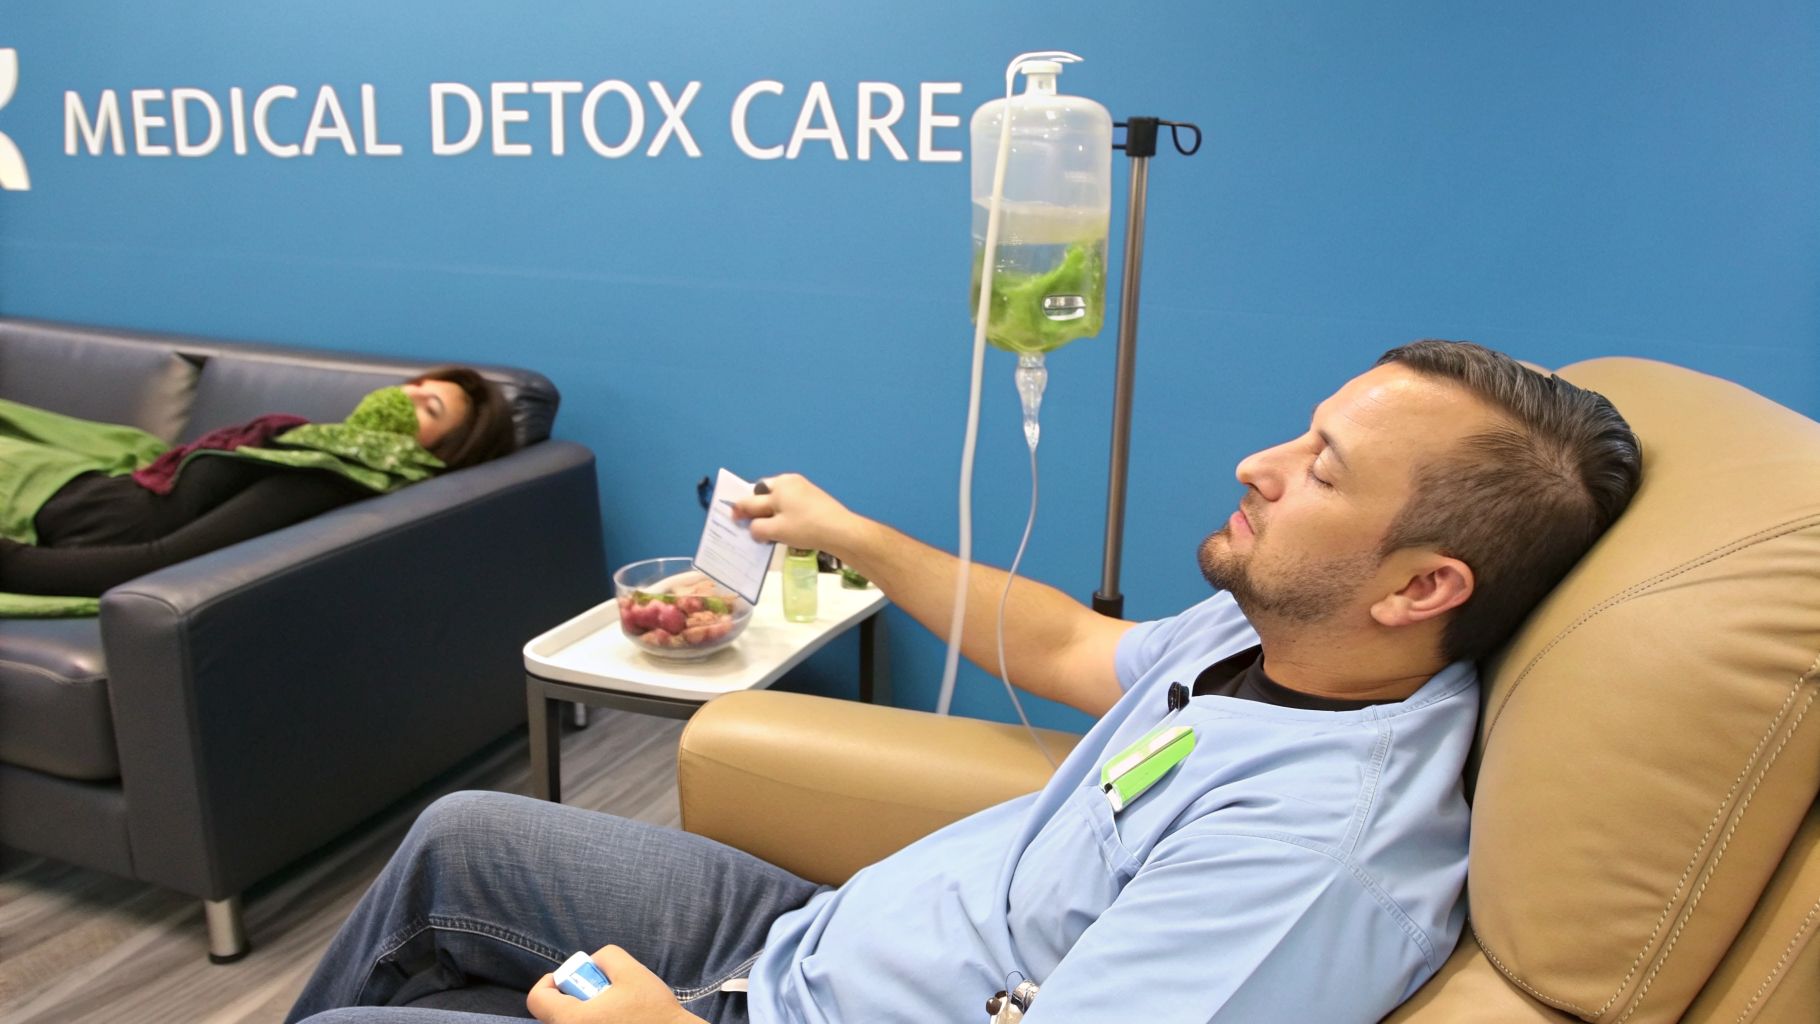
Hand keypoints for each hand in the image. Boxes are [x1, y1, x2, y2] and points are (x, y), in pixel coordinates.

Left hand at [526, 945, 705, 1023]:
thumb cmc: (653, 1010)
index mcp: (575, 1019)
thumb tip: (593, 962)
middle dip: (570, 998)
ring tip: (611, 1010)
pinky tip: (617, 1021)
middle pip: (552, 1015)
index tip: (565, 979)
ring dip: (583, 1013)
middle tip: (595, 993)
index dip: (547, 983)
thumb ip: (606, 957)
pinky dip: (593, 1023)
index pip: (538, 1001)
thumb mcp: (632, 970)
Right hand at [731, 473, 861, 560]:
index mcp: (778, 485)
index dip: (740, 510)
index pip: (751, 498)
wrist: (841, 530)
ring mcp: (803, 488)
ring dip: (770, 513)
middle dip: (756, 509)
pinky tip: (786, 529)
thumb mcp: (776, 530)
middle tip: (752, 526)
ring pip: (778, 500)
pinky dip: (784, 515)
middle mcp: (789, 482)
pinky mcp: (813, 498)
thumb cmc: (805, 527)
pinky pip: (790, 504)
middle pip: (764, 495)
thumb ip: (757, 528)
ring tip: (769, 530)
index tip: (733, 520)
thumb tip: (752, 528)